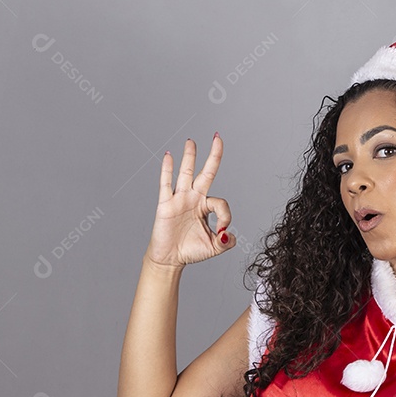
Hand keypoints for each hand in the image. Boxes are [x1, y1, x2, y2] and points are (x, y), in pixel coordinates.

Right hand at [145, 134, 236, 267]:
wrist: (170, 259)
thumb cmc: (191, 251)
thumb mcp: (215, 247)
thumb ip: (227, 242)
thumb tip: (229, 234)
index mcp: (205, 206)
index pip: (220, 202)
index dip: (226, 216)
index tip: (223, 231)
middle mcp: (194, 198)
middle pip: (206, 172)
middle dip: (213, 155)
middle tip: (217, 137)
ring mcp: (179, 199)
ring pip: (186, 173)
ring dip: (189, 156)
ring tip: (191, 141)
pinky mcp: (166, 204)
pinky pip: (166, 184)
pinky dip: (167, 169)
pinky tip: (169, 156)